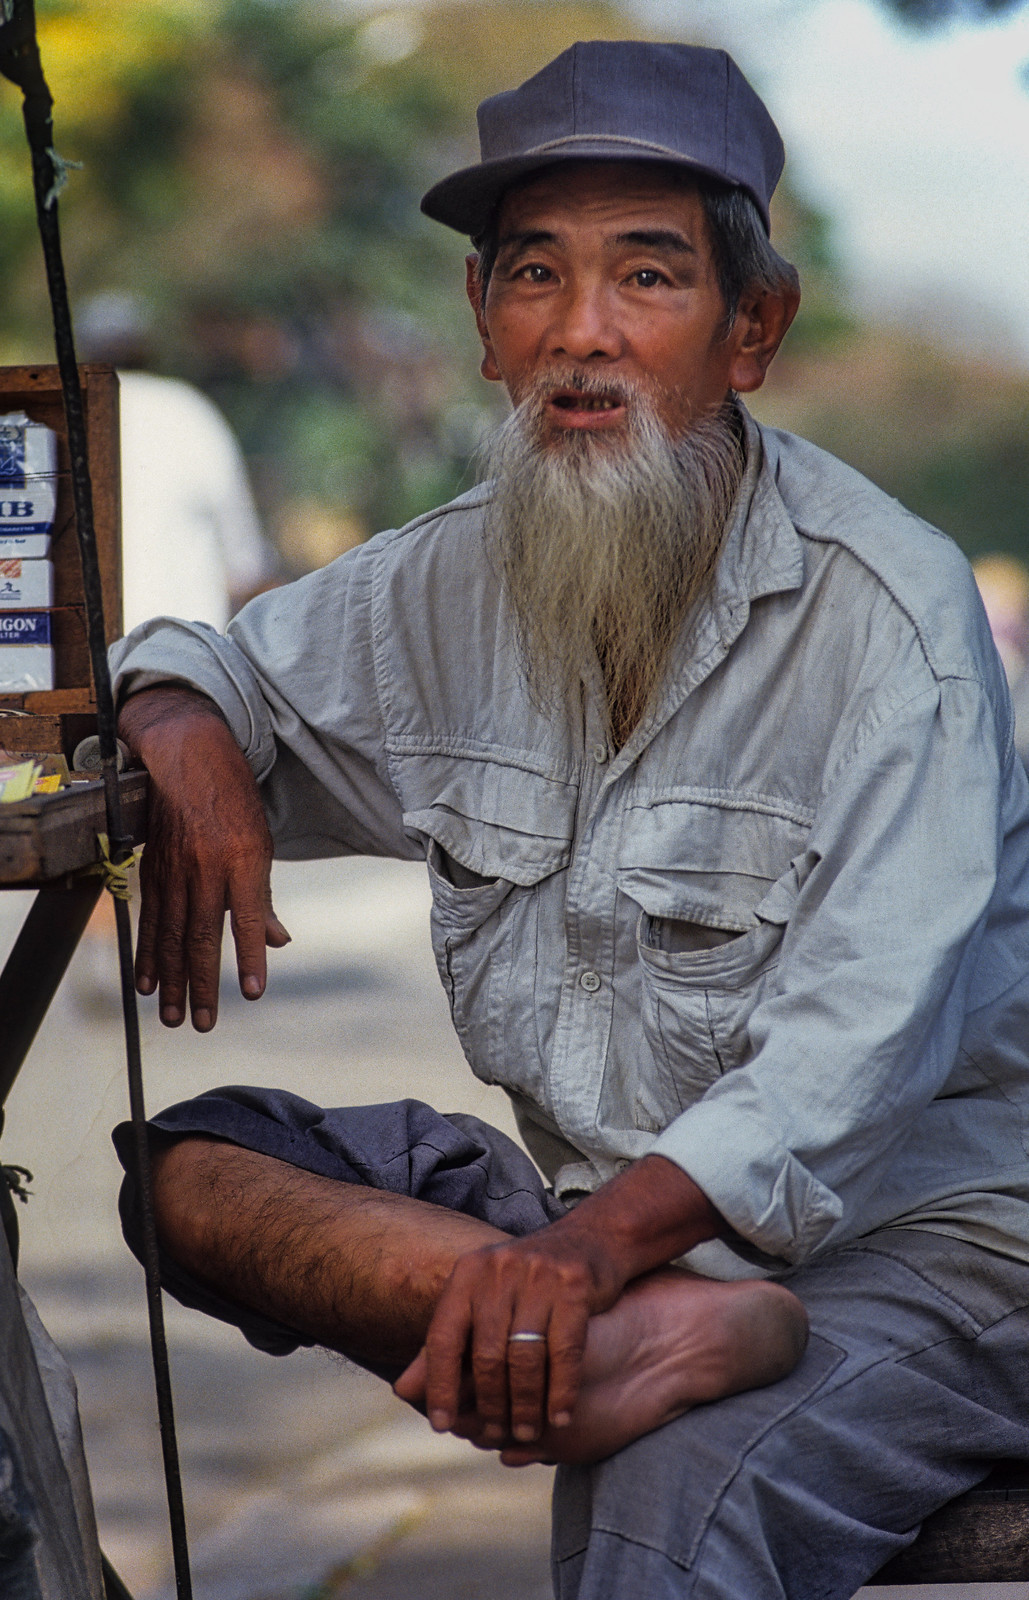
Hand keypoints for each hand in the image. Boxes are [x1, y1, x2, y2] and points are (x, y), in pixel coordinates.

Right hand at [118, 686, 290, 1029]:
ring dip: (172, 980)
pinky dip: (147, 953)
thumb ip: (263, 898)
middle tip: (203, 1023)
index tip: (254, 993)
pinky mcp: (153, 869)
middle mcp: (207, 866)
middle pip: (203, 936)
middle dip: (202, 984)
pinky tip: (145, 982)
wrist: (187, 756)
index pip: (248, 917)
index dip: (251, 957)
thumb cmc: (234, 801)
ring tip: (172, 1016)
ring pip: (172, 934)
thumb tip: (278, 942)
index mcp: (244, 858)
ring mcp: (175, 869)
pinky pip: (150, 918)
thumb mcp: (261, 842)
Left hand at [393, 1155, 722, 1446]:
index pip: (443, 1337)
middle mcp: (497, 1270)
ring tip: (527, 1432)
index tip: (441, 1426)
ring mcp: (537, 1275)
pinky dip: (561, 1390)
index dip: (440, 1385)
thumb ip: (446, 1343)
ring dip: (526, 1404)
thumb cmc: (528, 1280)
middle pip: (487, 1354)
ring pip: (524, 1356)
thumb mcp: (482, 1299)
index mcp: (467, 1274)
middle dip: (490, 1404)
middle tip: (497, 1435)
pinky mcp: (574, 1284)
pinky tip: (561, 1417)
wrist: (592, 1238)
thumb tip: (401, 1391)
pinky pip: (564, 1350)